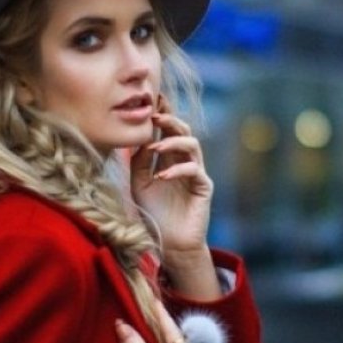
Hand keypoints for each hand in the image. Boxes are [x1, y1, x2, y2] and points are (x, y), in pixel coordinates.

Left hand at [131, 96, 212, 254]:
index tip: (151, 99)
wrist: (170, 243)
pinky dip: (178, 170)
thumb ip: (139, 162)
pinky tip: (162, 177)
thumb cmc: (154, 214)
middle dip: (170, 120)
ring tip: (155, 149)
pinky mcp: (203, 187)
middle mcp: (184, 161)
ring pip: (192, 145)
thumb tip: (139, 139)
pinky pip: (194, 171)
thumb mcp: (139, 184)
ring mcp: (196, 173)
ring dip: (173, 142)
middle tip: (154, 116)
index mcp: (169, 158)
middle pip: (183, 131)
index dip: (162, 114)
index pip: (168, 130)